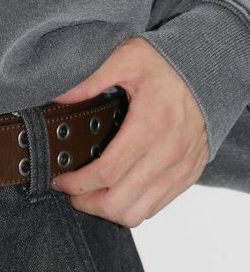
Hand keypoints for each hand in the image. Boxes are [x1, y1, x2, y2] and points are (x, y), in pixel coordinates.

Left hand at [49, 37, 208, 226]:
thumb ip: (92, 78)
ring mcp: (180, 168)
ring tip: (92, 194)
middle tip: (73, 190)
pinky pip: (156, 207)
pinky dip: (132, 205)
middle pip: (119, 202)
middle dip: (88, 202)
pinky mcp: (189, 174)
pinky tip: (117, 189)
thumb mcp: (127, 58)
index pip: (106, 174)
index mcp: (149, 127)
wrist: (212, 70)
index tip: (60, 181)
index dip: (76, 184)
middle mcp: (168, 153)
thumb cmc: (168, 64)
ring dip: (109, 209)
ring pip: (138, 213)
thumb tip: (59, 96)